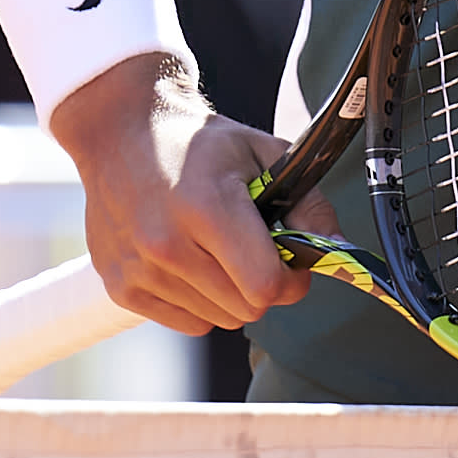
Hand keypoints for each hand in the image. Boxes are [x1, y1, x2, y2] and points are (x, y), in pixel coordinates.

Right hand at [49, 54, 309, 332]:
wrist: (121, 134)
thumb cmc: (199, 143)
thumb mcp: (264, 153)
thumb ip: (309, 203)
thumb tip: (337, 249)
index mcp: (206, 207)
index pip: (264, 285)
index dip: (292, 281)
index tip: (294, 263)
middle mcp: (166, 244)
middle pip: (246, 309)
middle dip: (266, 286)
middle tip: (258, 252)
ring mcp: (138, 270)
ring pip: (218, 321)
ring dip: (232, 296)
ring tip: (220, 252)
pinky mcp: (120, 288)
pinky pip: (187, 324)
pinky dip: (201, 303)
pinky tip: (194, 263)